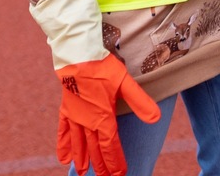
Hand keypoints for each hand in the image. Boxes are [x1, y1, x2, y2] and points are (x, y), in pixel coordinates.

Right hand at [55, 53, 160, 175]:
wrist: (77, 55)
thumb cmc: (104, 67)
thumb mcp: (125, 83)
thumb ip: (140, 102)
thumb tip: (156, 119)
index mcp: (103, 117)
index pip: (111, 146)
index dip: (115, 161)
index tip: (119, 174)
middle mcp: (87, 121)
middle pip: (95, 149)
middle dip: (101, 165)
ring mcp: (75, 116)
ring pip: (79, 144)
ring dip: (82, 159)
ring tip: (83, 173)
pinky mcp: (66, 110)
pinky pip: (63, 132)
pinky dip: (64, 146)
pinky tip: (64, 159)